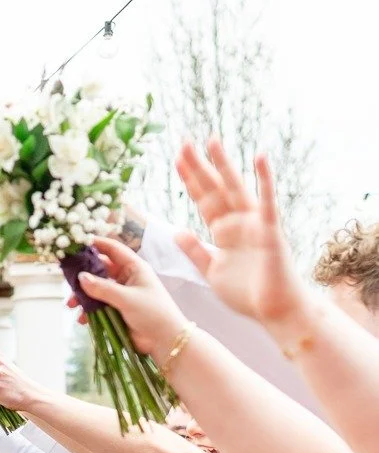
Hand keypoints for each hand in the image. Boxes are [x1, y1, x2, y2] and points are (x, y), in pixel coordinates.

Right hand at [75, 238, 188, 363]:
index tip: (78, 243)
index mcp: (134, 268)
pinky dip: (88, 311)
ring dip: (83, 296)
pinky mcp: (115, 310)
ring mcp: (120, 295)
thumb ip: (103, 288)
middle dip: (84, 275)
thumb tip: (81, 278)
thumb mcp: (127, 298)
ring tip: (71, 305)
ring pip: (96, 289)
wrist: (164, 340)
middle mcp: (126, 278)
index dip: (97, 244)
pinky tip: (82, 319)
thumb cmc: (153, 313)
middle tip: (68, 280)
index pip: (113, 249)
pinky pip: (97, 307)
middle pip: (100, 270)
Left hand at [174, 141, 309, 331]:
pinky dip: (265, 180)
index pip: (203, 201)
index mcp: (223, 232)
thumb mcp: (212, 272)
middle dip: (199, 167)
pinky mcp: (270, 231)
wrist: (274, 311)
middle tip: (184, 142)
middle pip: (214, 189)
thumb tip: (178, 231)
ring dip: (224, 165)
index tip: (177, 160)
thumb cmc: (248, 293)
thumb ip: (196, 251)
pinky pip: (267, 201)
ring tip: (212, 141)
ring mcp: (254, 224)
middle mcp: (238, 223)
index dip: (190, 181)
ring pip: (236, 189)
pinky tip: (259, 157)